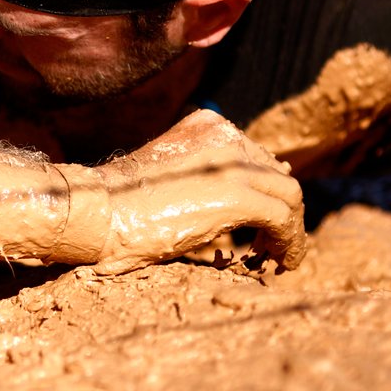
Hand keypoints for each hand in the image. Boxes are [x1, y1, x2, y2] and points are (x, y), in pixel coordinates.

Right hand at [90, 110, 305, 275]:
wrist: (99, 210)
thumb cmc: (119, 205)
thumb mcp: (169, 180)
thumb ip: (204, 182)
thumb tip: (239, 208)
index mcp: (209, 127)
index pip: (258, 158)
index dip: (267, 192)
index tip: (263, 223)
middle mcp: (226, 138)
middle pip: (277, 175)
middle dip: (283, 212)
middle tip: (272, 245)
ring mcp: (233, 165)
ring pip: (289, 195)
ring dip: (291, 230)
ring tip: (278, 258)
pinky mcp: (236, 196)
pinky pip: (283, 218)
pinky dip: (291, 243)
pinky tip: (282, 262)